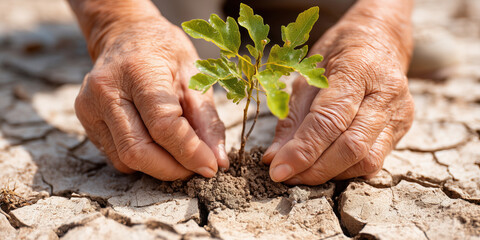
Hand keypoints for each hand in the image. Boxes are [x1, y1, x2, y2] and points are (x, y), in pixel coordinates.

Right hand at [75, 19, 227, 179]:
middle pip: (138, 151)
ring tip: (180, 155)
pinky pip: (116, 156)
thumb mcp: (195, 77)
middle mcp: (106, 90)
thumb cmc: (165, 53)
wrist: (125, 34)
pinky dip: (143, 160)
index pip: (163, 126)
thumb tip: (218, 162)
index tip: (211, 167)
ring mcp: (89, 107)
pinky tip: (157, 145)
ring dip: (158, 168)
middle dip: (172, 169)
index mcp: (138, 71)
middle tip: (196, 169)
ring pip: (125, 159)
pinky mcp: (86, 121)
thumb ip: (207, 120)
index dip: (189, 153)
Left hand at [262, 15, 413, 184]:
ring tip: (302, 174)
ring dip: (330, 174)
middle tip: (287, 176)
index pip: (329, 120)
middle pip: (351, 146)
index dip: (302, 151)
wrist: (380, 37)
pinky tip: (327, 166)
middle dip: (314, 169)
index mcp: (358, 69)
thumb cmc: (337, 52)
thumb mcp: (306, 74)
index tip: (277, 169)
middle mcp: (386, 92)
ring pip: (366, 160)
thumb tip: (274, 157)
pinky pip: (375, 160)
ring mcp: (399, 111)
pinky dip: (346, 170)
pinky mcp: (403, 127)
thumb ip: (291, 117)